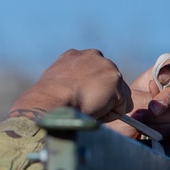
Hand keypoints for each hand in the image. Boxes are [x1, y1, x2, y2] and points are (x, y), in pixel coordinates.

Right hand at [9, 49, 132, 122]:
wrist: (51, 100)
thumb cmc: (49, 100)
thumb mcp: (56, 84)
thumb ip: (70, 82)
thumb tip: (72, 94)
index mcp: (75, 56)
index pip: (94, 74)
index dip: (89, 91)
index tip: (80, 101)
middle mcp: (93, 55)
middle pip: (109, 82)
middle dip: (102, 97)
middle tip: (85, 107)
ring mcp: (106, 66)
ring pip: (117, 95)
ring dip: (106, 106)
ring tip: (87, 109)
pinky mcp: (115, 80)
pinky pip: (120, 106)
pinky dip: (110, 114)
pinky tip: (93, 111)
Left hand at [106, 53, 169, 139]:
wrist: (124, 130)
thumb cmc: (128, 107)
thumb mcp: (132, 98)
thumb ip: (146, 96)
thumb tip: (156, 97)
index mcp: (168, 73)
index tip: (160, 78)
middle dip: (167, 98)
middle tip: (152, 109)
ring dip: (161, 118)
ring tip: (141, 122)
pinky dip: (163, 130)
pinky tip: (148, 131)